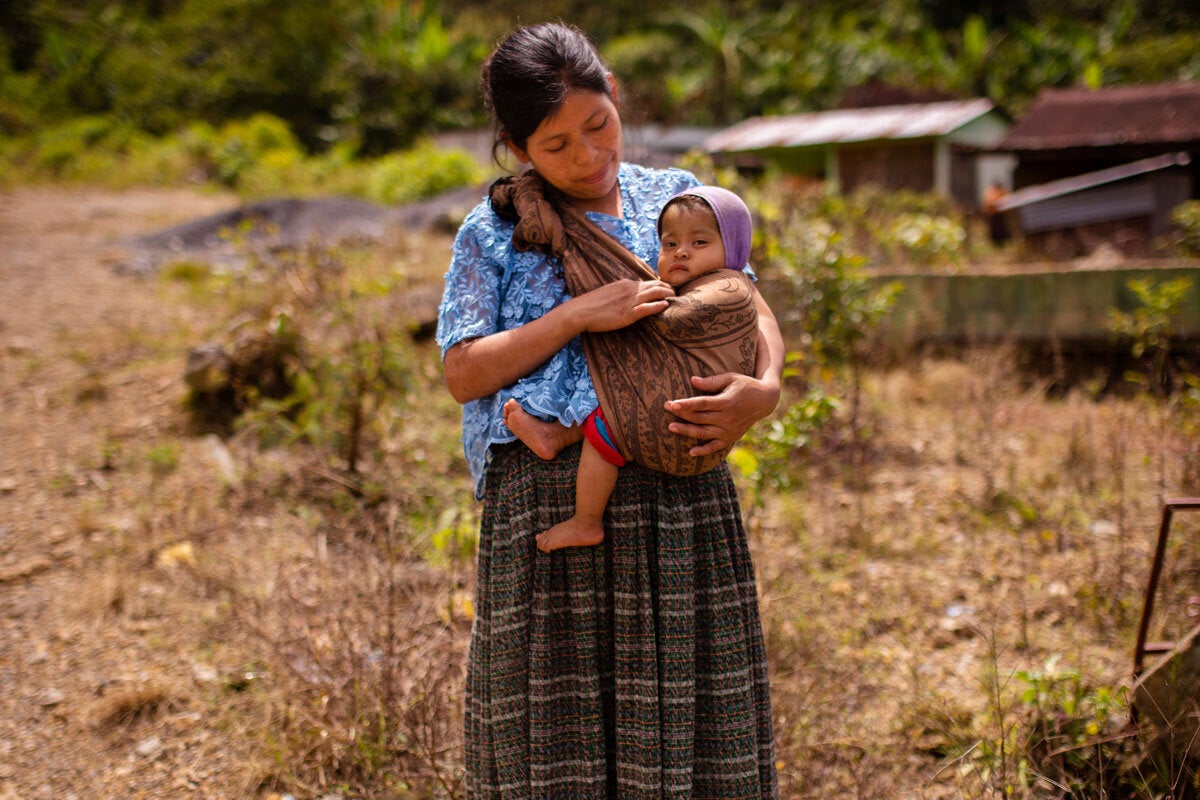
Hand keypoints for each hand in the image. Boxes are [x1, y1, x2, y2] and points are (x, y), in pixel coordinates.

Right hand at [572, 279, 673, 333]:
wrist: (580, 311)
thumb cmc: (591, 305)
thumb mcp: (608, 293)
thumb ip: (620, 293)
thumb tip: (628, 296)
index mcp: (625, 284)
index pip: (647, 282)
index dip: (659, 285)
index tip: (667, 289)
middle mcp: (629, 289)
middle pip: (655, 285)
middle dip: (667, 287)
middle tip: (675, 292)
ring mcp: (629, 301)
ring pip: (655, 293)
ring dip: (667, 295)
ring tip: (675, 298)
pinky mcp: (628, 313)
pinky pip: (648, 308)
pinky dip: (658, 306)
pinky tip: (666, 306)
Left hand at [664, 372, 780, 456]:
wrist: (764, 400)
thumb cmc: (745, 385)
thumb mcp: (730, 378)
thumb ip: (711, 381)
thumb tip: (692, 380)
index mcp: (727, 402)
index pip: (702, 404)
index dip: (685, 405)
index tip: (671, 403)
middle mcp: (728, 418)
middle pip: (700, 418)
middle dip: (681, 414)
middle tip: (665, 408)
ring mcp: (730, 430)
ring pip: (704, 433)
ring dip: (687, 431)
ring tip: (671, 427)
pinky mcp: (731, 438)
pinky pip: (715, 447)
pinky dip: (703, 450)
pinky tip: (691, 452)